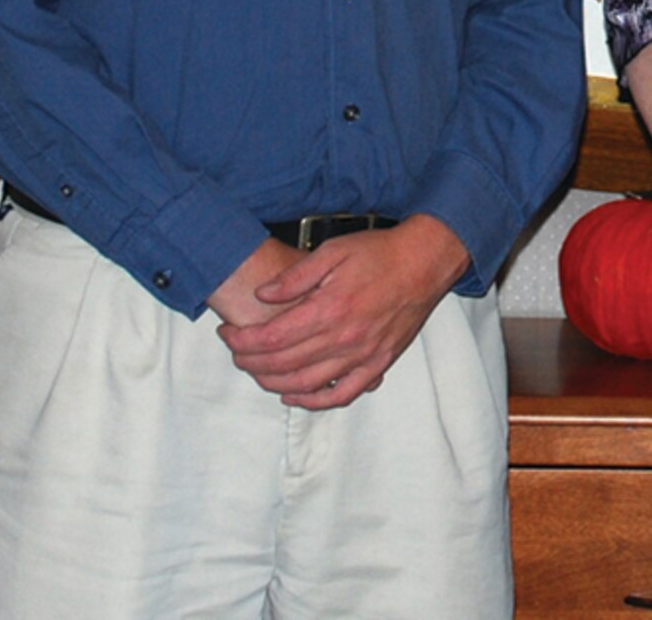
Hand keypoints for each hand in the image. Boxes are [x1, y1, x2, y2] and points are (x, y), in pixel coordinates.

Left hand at [209, 215, 469, 408]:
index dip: (242, 340)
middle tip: (236, 350)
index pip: (272, 338)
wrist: (424, 262)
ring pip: (306, 384)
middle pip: (283, 364)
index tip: (227, 333)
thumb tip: (262, 296)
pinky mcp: (377, 365)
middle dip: (250, 361)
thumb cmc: (379, 253)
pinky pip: (341, 394)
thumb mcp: (333, 250)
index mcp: (329, 308)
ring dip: (272, 382)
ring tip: (256, 370)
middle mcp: (343, 339)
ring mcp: (362, 356)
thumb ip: (295, 276)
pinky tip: (294, 394)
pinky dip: (313, 401)